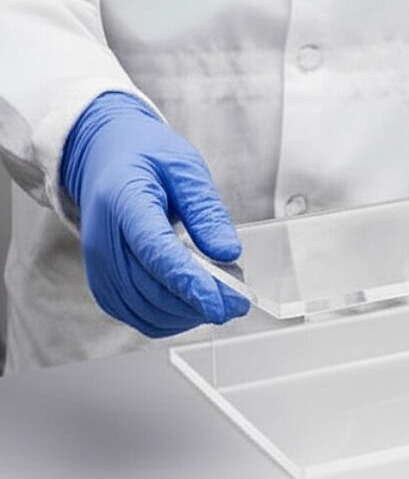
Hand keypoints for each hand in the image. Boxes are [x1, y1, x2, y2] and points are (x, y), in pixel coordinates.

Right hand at [61, 92, 248, 336]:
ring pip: (146, 311)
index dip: (190, 283)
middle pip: (153, 288)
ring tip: (222, 296)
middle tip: (240, 301)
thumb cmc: (146, 159)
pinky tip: (194, 305)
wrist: (103, 159)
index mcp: (124, 201)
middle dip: (201, 303)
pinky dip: (171, 319)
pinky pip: (138, 317)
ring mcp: (100, 267)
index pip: (156, 251)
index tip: (223, 305)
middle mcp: (103, 241)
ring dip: (188, 313)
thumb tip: (228, 252)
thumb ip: (205, 209)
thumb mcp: (184, 168)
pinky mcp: (104, 285)